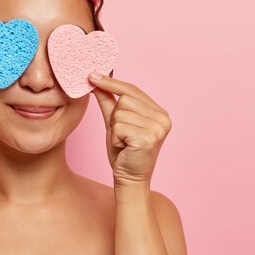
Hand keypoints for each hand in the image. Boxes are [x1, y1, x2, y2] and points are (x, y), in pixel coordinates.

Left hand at [88, 72, 171, 187]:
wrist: (129, 179)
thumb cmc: (123, 152)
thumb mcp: (114, 123)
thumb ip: (108, 102)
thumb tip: (96, 81)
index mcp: (158, 112)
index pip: (132, 89)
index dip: (112, 82)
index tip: (92, 75)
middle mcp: (162, 118)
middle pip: (124, 100)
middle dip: (115, 118)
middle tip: (122, 136)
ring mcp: (158, 128)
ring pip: (120, 114)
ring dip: (115, 130)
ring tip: (123, 143)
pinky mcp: (148, 138)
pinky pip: (119, 127)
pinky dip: (115, 138)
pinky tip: (124, 148)